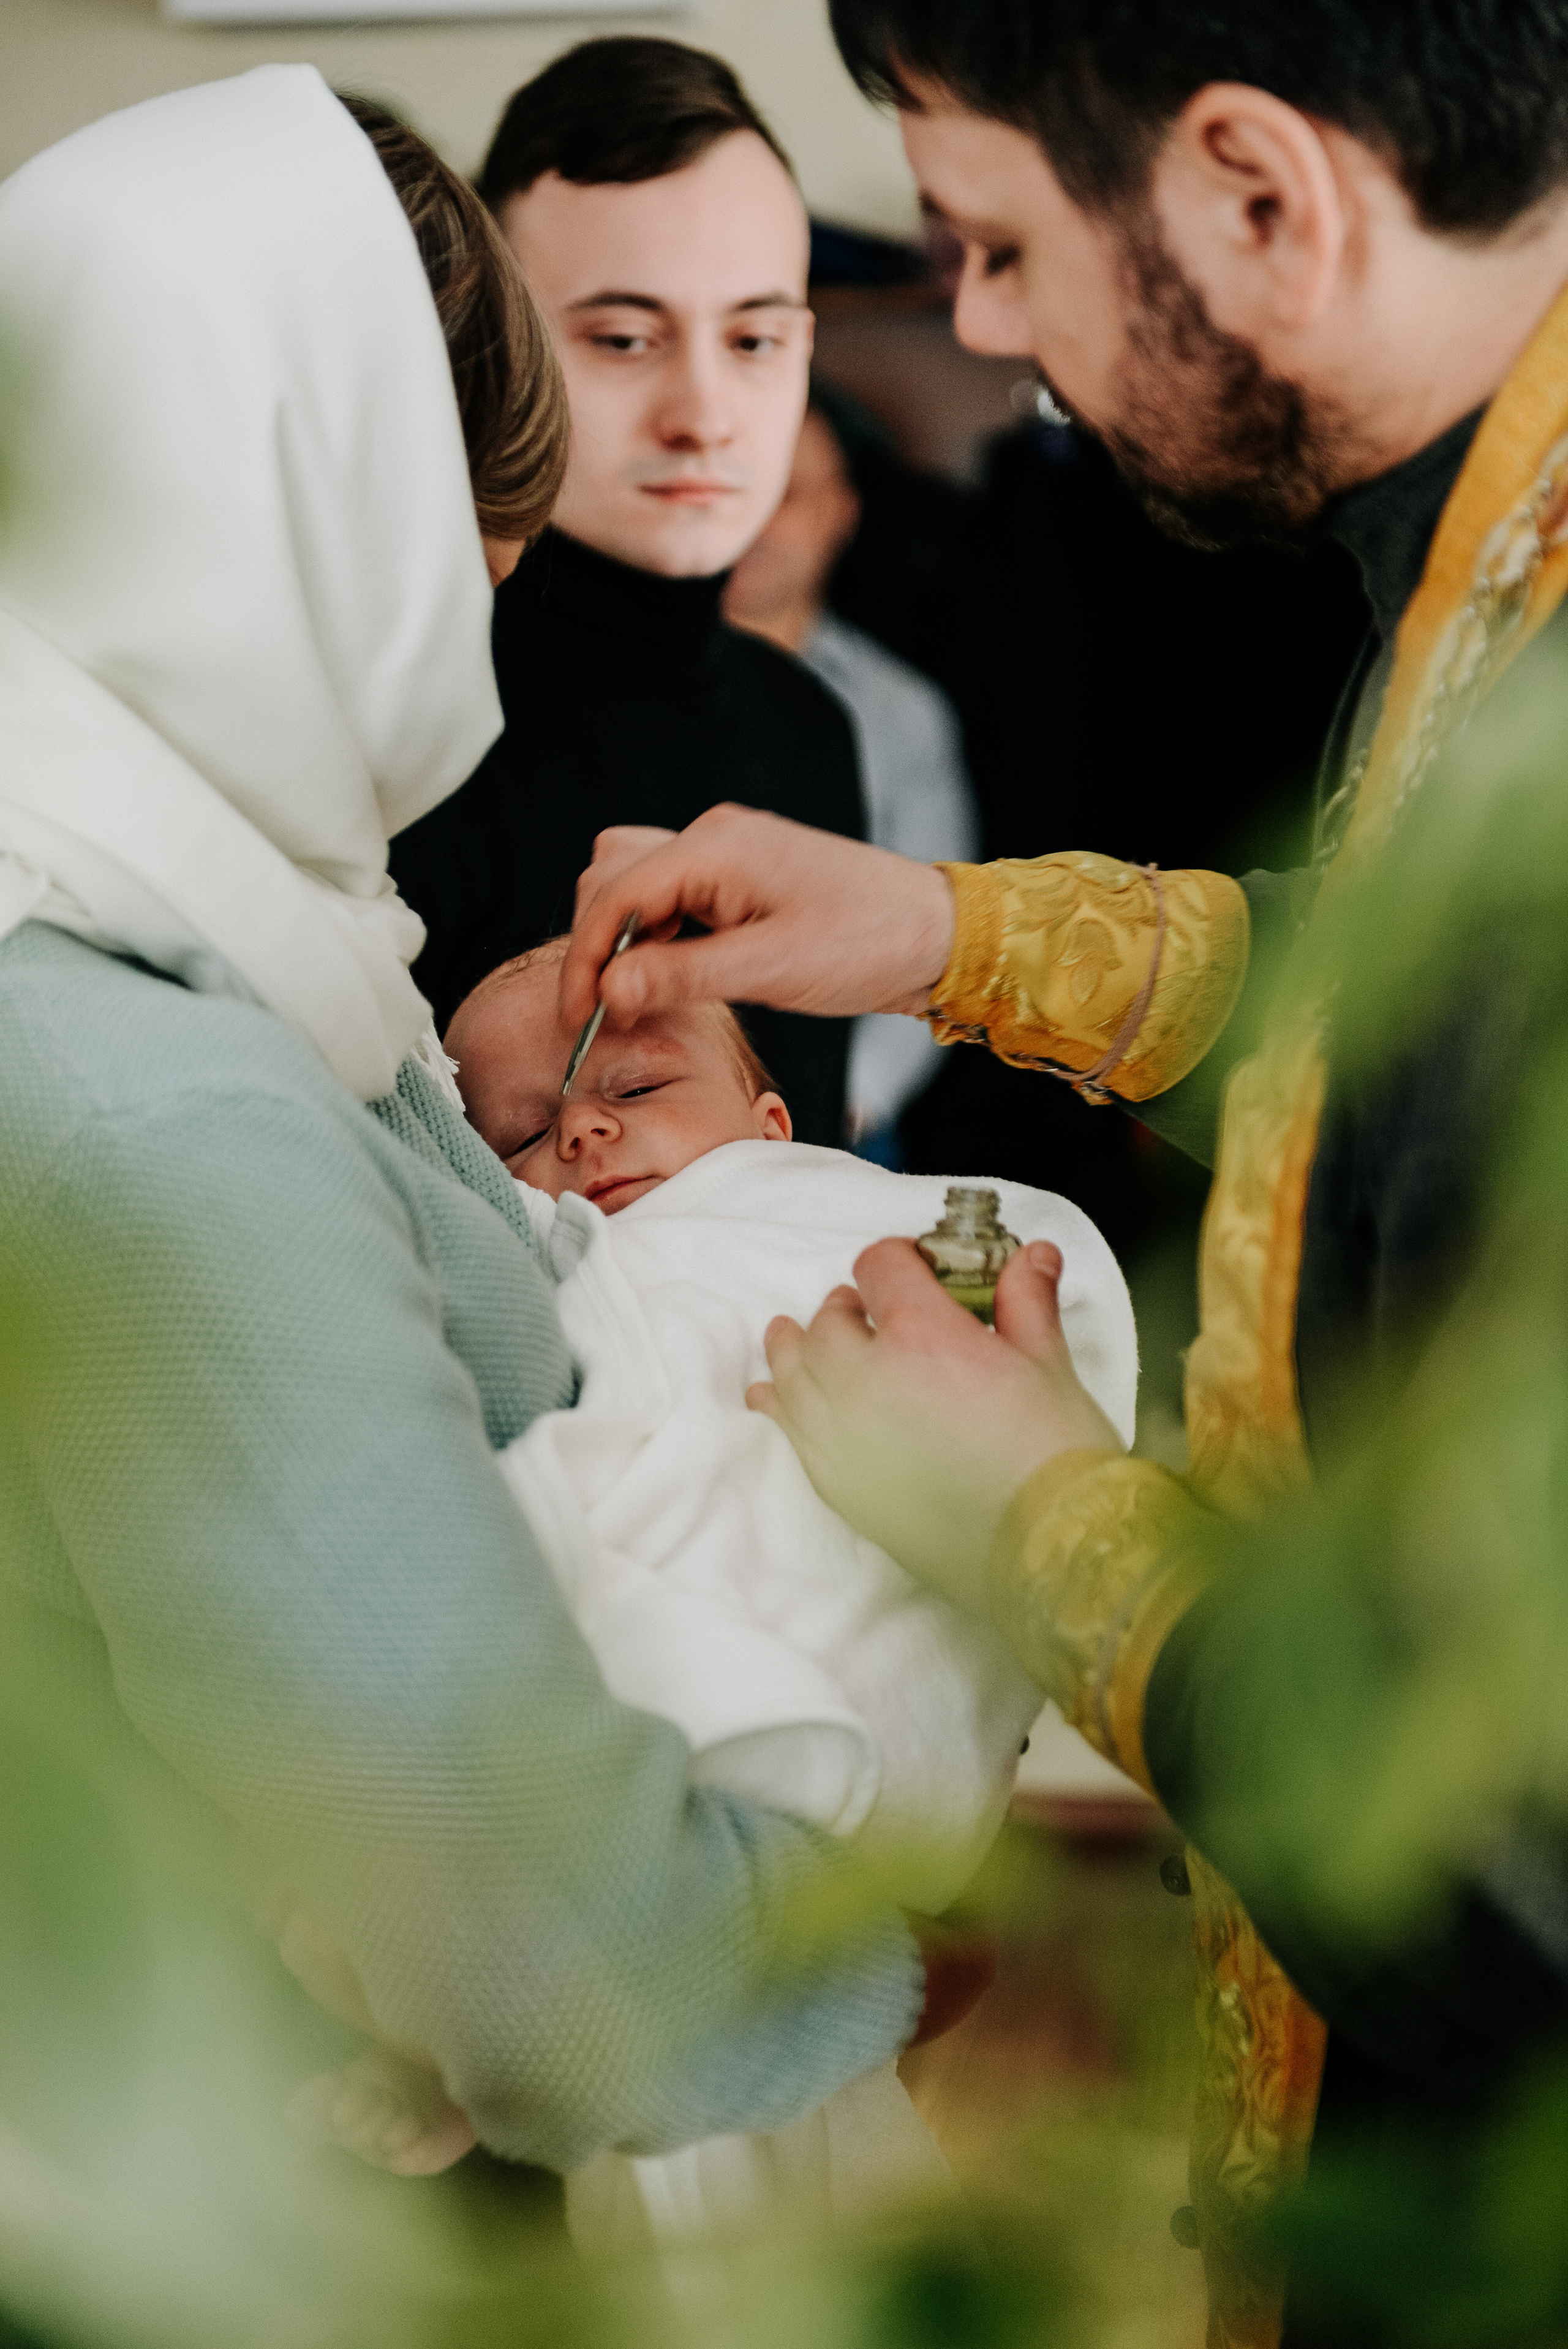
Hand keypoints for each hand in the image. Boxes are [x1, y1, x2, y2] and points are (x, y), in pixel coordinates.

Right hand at [559, 804, 956, 1033]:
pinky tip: (669, 980)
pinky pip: (674, 899)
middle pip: (612, 878)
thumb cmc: (869, 942)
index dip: (586, 958)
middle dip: (599, 945)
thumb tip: (608, 990)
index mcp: (716, 847)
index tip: (575, 1015)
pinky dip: (657, 939)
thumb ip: (683, 976)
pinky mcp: (742, 880)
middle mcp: (714, 839)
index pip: (614, 894)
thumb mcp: (771, 970)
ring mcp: (728, 856)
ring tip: (632, 999)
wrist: (937, 935)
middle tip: (603, 1012)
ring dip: (625, 940)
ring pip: (637, 885)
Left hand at [748, 1240, 1121, 1615]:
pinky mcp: (839, 1485)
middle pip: (828, 1322)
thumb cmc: (1056, 1459)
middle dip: (845, 1308)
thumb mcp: (1049, 1366)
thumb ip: (1026, 1304)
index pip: (880, 1268)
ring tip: (789, 1335)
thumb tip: (1033, 1256)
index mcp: (923, 1336)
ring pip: (793, 1373)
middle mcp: (868, 1380)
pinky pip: (791, 1432)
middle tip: (861, 1311)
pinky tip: (772, 1398)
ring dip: (794, 1349)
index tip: (910, 1268)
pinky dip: (781, 1407)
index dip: (895, 1259)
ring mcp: (845, 1436)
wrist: (1049, 1551)